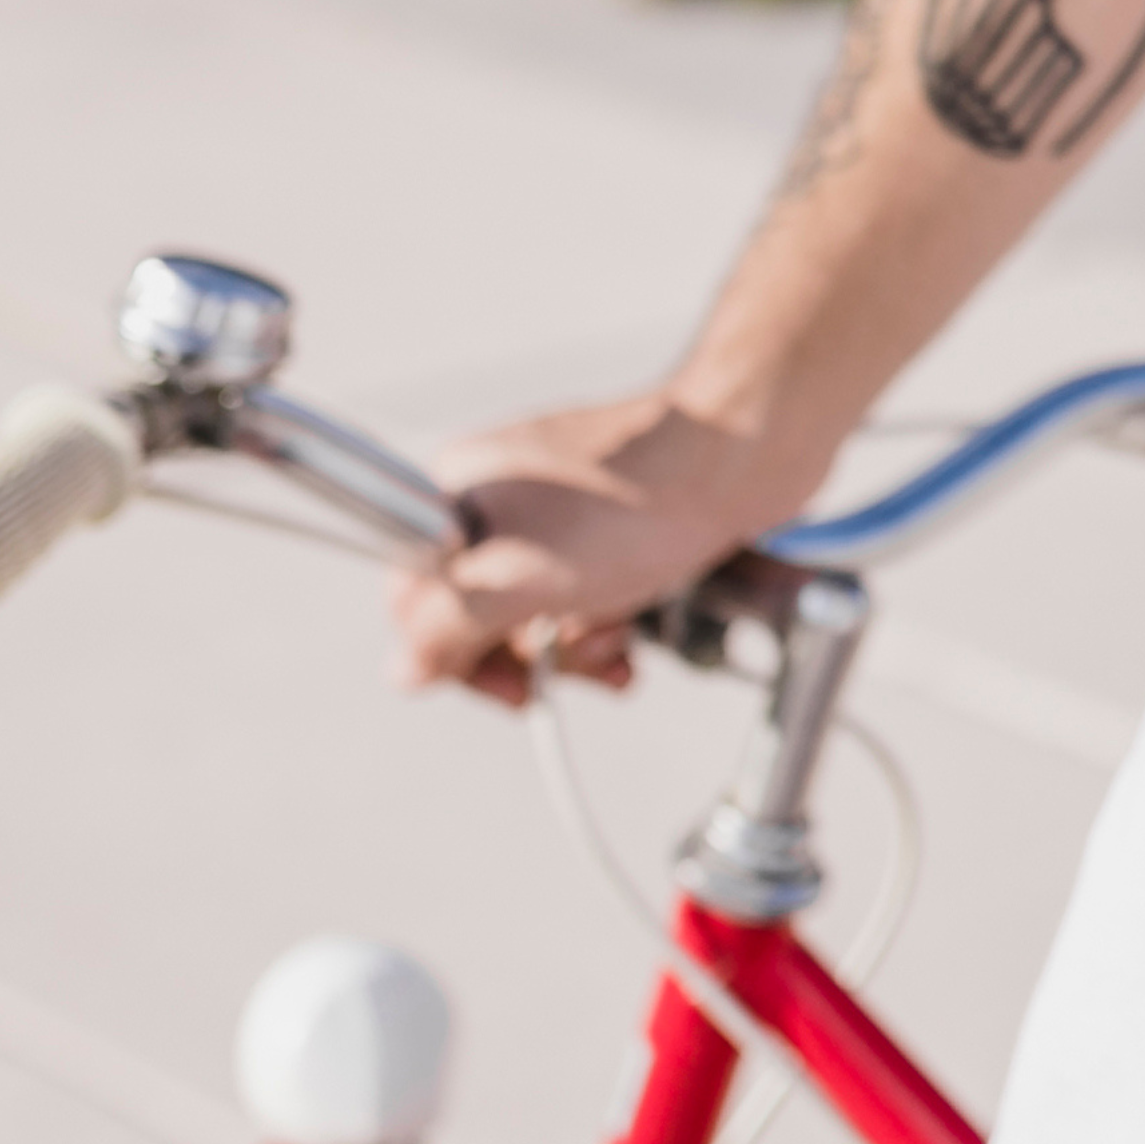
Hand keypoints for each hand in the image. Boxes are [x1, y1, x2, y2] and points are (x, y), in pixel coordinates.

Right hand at [389, 394, 796, 704]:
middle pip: (488, 610)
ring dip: (585, 643)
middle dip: (537, 654)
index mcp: (459, 493)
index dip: (460, 657)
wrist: (740, 454)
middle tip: (583, 659)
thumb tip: (404, 669)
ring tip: (624, 638)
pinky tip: (644, 626)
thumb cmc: (624, 504)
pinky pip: (598, 586)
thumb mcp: (508, 579)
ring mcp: (566, 503)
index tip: (512, 689)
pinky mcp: (620, 514)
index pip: (419, 601)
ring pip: (548, 605)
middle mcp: (505, 493)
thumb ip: (440, 628)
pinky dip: (617, 615)